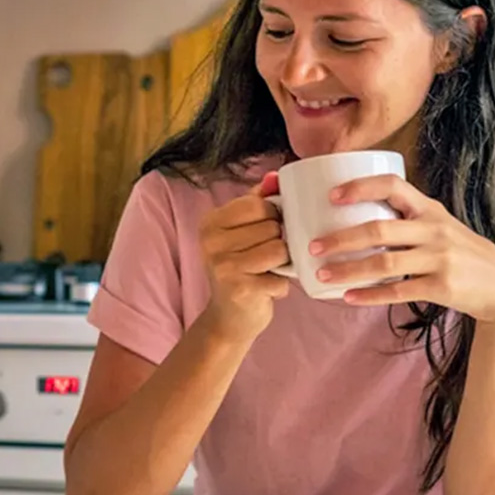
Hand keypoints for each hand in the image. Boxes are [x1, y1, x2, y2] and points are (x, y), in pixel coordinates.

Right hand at [199, 172, 290, 341]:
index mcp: (210, 223)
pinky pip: (280, 277)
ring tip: (270, 270)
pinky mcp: (239, 290)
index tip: (267, 232)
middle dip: (279, 242)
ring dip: (283, 263)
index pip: (259, 204)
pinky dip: (281, 286)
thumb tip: (275, 176)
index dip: (274, 217)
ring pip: (279, 249)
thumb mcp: (242, 232)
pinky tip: (267, 289)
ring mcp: (223, 267)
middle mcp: (210, 242)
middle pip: (272, 227)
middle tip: (268, 257)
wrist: (229, 318)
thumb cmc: (241, 269)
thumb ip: (257, 201)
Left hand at [309, 174, 494, 324]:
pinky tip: (348, 297)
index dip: (360, 187)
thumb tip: (347, 219)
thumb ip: (403, 220)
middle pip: (378, 229)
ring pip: (384, 263)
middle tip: (311, 247)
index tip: (331, 195)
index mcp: (429, 209)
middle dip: (340, 238)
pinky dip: (370, 295)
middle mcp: (434, 229)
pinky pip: (398, 291)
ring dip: (348, 269)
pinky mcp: (443, 287)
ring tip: (322, 274)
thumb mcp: (436, 227)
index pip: (393, 185)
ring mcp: (440, 258)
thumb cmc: (457, 253)